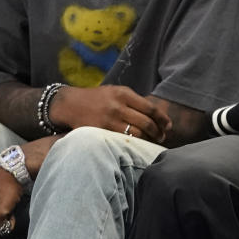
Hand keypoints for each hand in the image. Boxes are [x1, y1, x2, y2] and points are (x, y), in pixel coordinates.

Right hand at [50, 85, 171, 143]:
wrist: (69, 104)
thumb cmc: (98, 99)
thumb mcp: (115, 92)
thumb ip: (134, 101)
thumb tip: (157, 116)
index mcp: (123, 93)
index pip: (150, 108)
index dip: (163, 119)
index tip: (169, 126)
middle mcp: (117, 105)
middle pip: (146, 123)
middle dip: (158, 132)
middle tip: (161, 137)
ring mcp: (109, 119)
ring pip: (137, 134)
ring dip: (148, 140)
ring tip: (152, 142)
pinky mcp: (101, 130)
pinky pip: (123, 140)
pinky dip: (134, 144)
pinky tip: (138, 145)